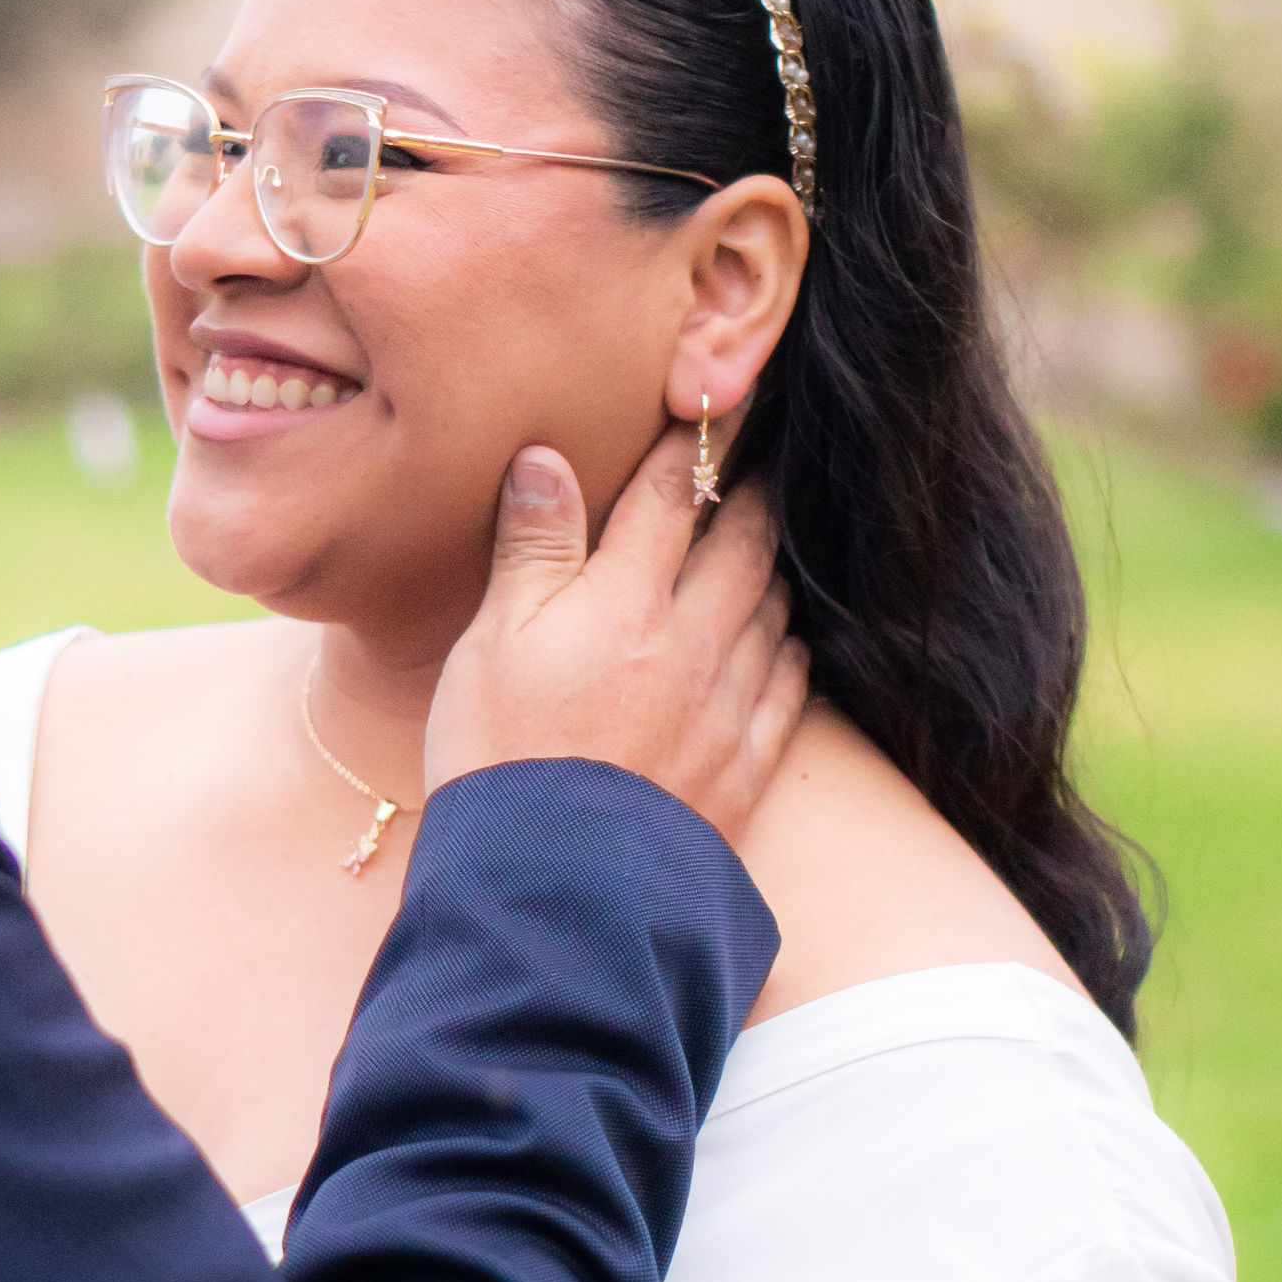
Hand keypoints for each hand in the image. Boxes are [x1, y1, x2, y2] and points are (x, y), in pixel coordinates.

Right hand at [425, 428, 806, 854]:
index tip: (715, 396)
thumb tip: (547, 456)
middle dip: (750, 495)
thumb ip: (531, 545)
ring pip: (771, 611)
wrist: (553, 884)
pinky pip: (788, 690)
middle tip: (757, 464)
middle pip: (742, 543)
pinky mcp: (742, 767)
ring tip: (766, 547)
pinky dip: (788, 654)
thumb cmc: (501, 753)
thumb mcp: (492, 639)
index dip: (692, 440)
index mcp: (625, 597)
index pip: (671, 494)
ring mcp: (726, 704)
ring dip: (770, 571)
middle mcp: (692, 639)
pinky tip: (783, 645)